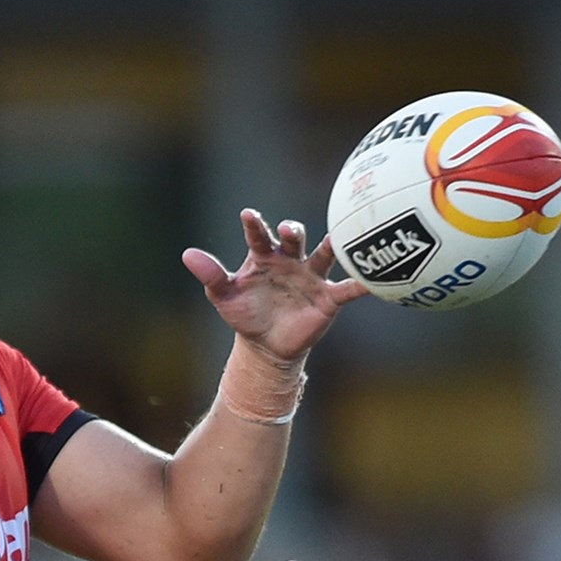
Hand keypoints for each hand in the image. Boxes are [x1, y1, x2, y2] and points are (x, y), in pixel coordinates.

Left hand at [183, 209, 367, 362]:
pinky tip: (372, 280)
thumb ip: (210, 275)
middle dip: (293, 231)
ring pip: (324, 256)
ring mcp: (311, 277)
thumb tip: (187, 254)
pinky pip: (347, 289)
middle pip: (295, 239)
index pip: (259, 236)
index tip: (248, 215)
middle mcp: (290, 260)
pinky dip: (361, 284)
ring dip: (330, 246)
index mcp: (264, 257)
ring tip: (338, 238)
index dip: (254, 225)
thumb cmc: (245, 314)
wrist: (267, 346)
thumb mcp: (224, 296)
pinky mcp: (328, 298)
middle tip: (290, 230)